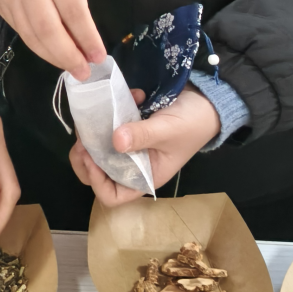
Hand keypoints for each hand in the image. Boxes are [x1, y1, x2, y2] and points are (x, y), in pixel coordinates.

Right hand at [0, 0, 104, 78]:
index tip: (98, 57)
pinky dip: (38, 46)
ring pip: (31, 35)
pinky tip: (52, 52)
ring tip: (71, 66)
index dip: (87, 38)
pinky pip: (20, 31)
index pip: (72, 11)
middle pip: (47, 29)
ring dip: (53, 56)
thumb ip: (77, 3)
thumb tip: (82, 43)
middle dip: (68, 55)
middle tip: (83, 71)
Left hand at [69, 85, 219, 205]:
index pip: (113, 195)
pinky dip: (112, 111)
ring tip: (96, 115)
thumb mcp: (167, 130)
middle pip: (99, 173)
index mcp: (145, 176)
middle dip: (85, 157)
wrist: (208, 100)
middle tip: (83, 136)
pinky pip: (111, 125)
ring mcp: (131, 146)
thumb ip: (142, 135)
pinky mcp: (130, 127)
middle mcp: (134, 165)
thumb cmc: (193, 123)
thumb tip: (115, 141)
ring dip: (94, 133)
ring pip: (99, 149)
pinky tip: (130, 96)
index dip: (97, 181)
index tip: (91, 157)